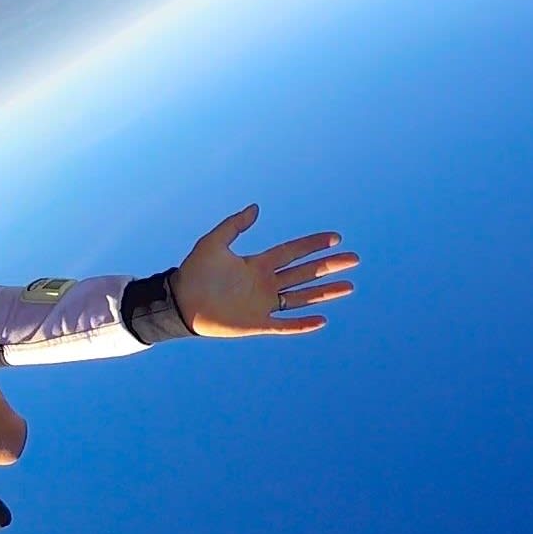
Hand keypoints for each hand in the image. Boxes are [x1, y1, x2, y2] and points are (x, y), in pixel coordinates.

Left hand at [170, 204, 358, 336]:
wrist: (178, 302)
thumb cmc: (193, 272)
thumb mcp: (213, 243)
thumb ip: (234, 225)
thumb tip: (256, 207)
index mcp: (257, 264)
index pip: (292, 252)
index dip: (313, 245)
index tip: (335, 238)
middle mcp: (265, 284)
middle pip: (304, 273)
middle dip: (329, 266)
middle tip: (354, 259)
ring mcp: (262, 304)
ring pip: (301, 298)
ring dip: (325, 293)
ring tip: (349, 286)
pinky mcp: (256, 324)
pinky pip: (284, 325)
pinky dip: (302, 324)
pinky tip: (322, 320)